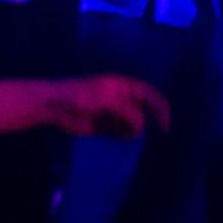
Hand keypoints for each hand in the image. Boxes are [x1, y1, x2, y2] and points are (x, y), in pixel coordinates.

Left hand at [46, 74, 170, 138]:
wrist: (57, 106)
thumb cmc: (82, 96)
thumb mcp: (109, 100)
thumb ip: (128, 112)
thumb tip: (140, 126)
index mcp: (123, 86)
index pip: (148, 94)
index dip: (160, 107)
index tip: (164, 124)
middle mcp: (121, 99)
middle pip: (143, 110)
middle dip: (148, 121)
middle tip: (155, 135)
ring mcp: (113, 113)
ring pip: (133, 124)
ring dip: (131, 130)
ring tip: (116, 128)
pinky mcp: (104, 126)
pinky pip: (120, 133)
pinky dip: (121, 136)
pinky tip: (110, 133)